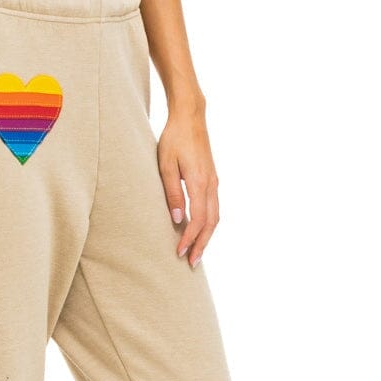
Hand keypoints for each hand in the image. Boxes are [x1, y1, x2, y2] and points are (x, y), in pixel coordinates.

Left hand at [156, 111, 219, 268]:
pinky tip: (200, 229)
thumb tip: (176, 219)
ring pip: (215, 216)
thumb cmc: (174, 138)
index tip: (179, 252)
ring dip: (207, 236)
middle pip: (211, 223)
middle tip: (192, 263)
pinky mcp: (212, 178)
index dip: (189, 238)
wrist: (190, 117)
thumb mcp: (165, 165)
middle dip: (202, 244)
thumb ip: (172, 192)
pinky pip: (214, 207)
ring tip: (197, 251)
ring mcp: (214, 181)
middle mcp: (211, 184)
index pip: (197, 219)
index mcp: (199, 182)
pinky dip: (208, 223)